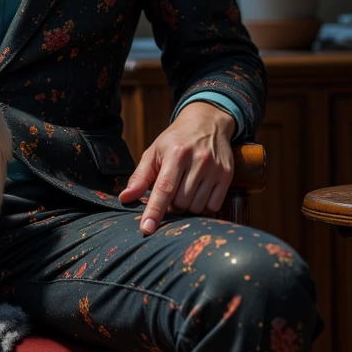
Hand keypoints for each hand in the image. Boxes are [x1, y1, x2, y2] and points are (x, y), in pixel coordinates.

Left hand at [119, 102, 235, 234]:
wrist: (207, 122)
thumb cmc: (176, 140)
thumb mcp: (154, 152)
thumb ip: (140, 177)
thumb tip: (124, 198)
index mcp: (176, 153)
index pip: (164, 188)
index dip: (155, 211)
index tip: (146, 229)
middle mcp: (198, 160)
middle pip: (180, 202)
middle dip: (171, 205)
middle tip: (170, 193)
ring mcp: (215, 168)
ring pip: (196, 207)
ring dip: (186, 207)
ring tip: (184, 190)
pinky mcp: (227, 174)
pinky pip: (213, 206)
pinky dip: (203, 206)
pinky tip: (198, 193)